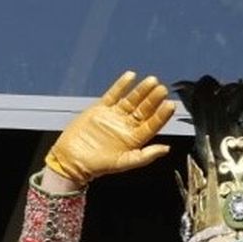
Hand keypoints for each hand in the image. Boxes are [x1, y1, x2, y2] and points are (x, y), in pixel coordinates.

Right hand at [43, 71, 176, 185]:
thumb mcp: (124, 162)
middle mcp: (127, 125)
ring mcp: (114, 116)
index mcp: (135, 138)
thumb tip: (166, 149)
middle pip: (144, 109)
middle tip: (162, 89)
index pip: (152, 124)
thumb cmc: (99, 165)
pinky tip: (131, 76)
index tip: (170, 104)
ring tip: (152, 81)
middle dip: (153, 99)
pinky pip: (113, 94)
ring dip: (141, 90)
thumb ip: (146, 156)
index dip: (161, 114)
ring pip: (131, 100)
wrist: (72, 159)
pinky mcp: (100, 108)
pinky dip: (122, 85)